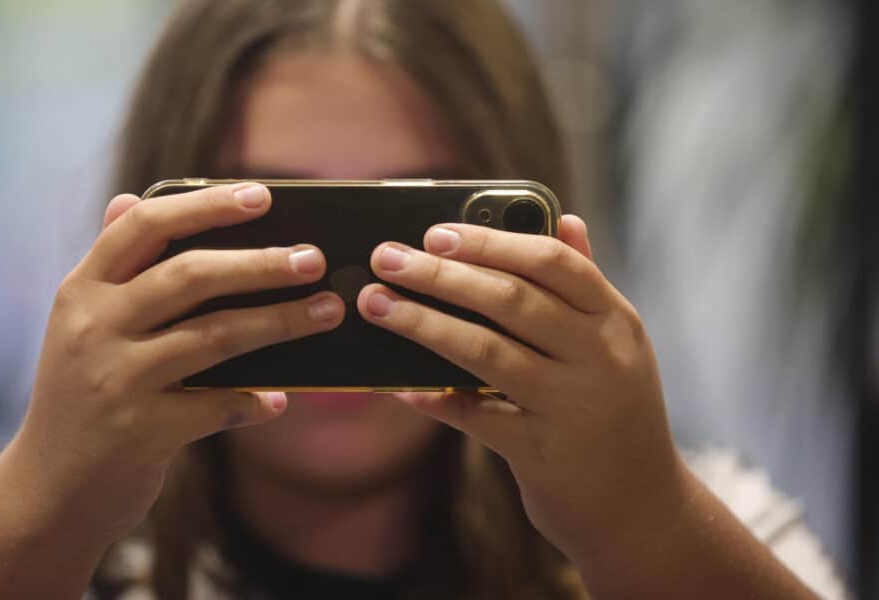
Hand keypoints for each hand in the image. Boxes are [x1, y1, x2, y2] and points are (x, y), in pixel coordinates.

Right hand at [10, 183, 343, 545]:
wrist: (46, 491)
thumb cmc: (79, 396)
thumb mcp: (80, 325)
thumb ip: (111, 266)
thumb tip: (130, 196)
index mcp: (83, 291)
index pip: (145, 227)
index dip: (205, 205)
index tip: (263, 196)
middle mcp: (94, 328)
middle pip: (190, 277)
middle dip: (260, 264)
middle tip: (313, 259)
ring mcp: (116, 380)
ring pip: (213, 337)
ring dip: (278, 323)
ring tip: (326, 312)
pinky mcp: (140, 432)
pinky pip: (216, 407)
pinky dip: (252, 403)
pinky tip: (279, 401)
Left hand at [357, 216, 681, 563]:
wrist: (640, 508)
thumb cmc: (616, 412)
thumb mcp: (615, 345)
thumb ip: (585, 283)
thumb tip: (563, 216)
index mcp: (614, 320)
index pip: (553, 262)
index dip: (491, 241)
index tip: (435, 231)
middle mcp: (599, 358)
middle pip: (511, 300)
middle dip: (441, 275)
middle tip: (387, 258)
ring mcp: (572, 407)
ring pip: (486, 352)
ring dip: (423, 324)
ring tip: (377, 304)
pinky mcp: (542, 454)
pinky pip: (475, 418)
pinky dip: (433, 399)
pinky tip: (396, 386)